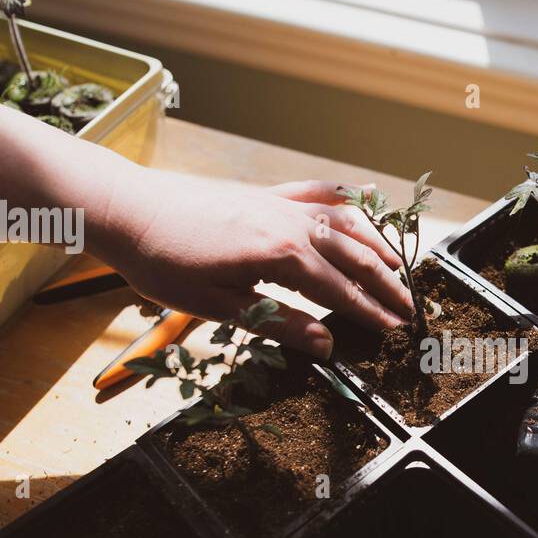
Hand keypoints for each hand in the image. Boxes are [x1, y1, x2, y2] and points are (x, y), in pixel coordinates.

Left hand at [93, 165, 412, 359]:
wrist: (128, 210)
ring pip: (344, 222)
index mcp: (281, 256)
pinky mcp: (264, 193)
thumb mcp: (219, 305)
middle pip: (353, 256)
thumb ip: (278, 322)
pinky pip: (316, 192)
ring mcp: (279, 203)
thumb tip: (325, 345)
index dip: (369, 312)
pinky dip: (343, 197)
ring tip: (398, 264)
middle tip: (408, 308)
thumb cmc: (164, 262)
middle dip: (385, 283)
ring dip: (375, 243)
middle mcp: (290, 224)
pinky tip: (362, 197)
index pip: (340, 290)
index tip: (394, 330)